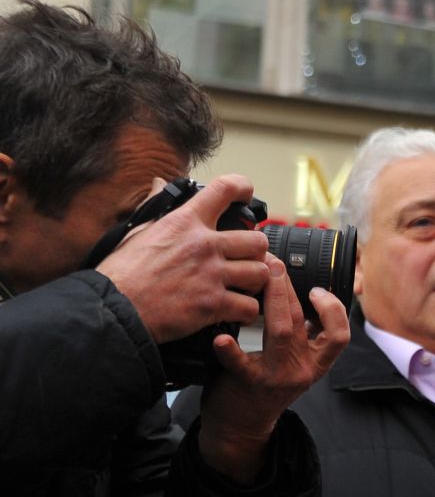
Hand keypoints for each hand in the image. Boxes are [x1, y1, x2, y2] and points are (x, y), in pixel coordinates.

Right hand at [96, 174, 270, 343]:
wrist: (113, 309)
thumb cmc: (121, 273)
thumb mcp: (136, 230)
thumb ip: (155, 206)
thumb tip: (158, 184)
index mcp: (184, 222)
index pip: (224, 189)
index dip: (242, 187)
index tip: (247, 193)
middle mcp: (203, 245)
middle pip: (257, 240)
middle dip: (256, 252)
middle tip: (245, 259)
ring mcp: (211, 274)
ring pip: (261, 273)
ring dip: (254, 282)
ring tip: (242, 287)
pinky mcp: (213, 304)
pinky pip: (250, 306)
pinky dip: (246, 312)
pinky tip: (235, 311)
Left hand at [197, 255, 350, 484]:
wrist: (240, 427)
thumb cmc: (262, 387)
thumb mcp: (292, 362)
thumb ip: (299, 335)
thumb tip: (297, 292)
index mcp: (315, 363)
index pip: (340, 334)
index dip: (333, 309)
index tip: (315, 290)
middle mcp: (302, 368)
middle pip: (302, 320)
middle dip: (287, 285)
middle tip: (272, 262)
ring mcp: (278, 376)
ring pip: (281, 331)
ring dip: (271, 298)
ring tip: (259, 277)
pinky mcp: (250, 383)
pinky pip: (241, 363)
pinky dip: (231, 349)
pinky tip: (221, 337)